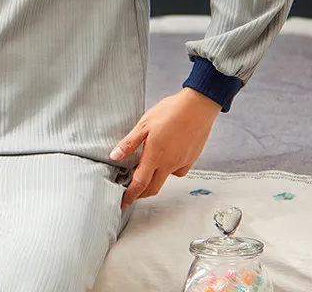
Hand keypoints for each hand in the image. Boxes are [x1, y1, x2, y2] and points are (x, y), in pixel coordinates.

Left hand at [111, 87, 221, 209]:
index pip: (140, 184)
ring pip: (165, 178)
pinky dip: (168, 169)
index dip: (130, 196)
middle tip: (131, 193)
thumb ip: (129, 143)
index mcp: (155, 156)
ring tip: (146, 169)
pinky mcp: (191, 159)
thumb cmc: (170, 112)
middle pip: (153, 188)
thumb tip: (114, 156)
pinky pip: (177, 170)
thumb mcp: (144, 124)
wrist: (198, 107)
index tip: (123, 204)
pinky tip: (165, 156)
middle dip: (141, 194)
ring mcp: (181, 163)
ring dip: (154, 179)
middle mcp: (169, 164)